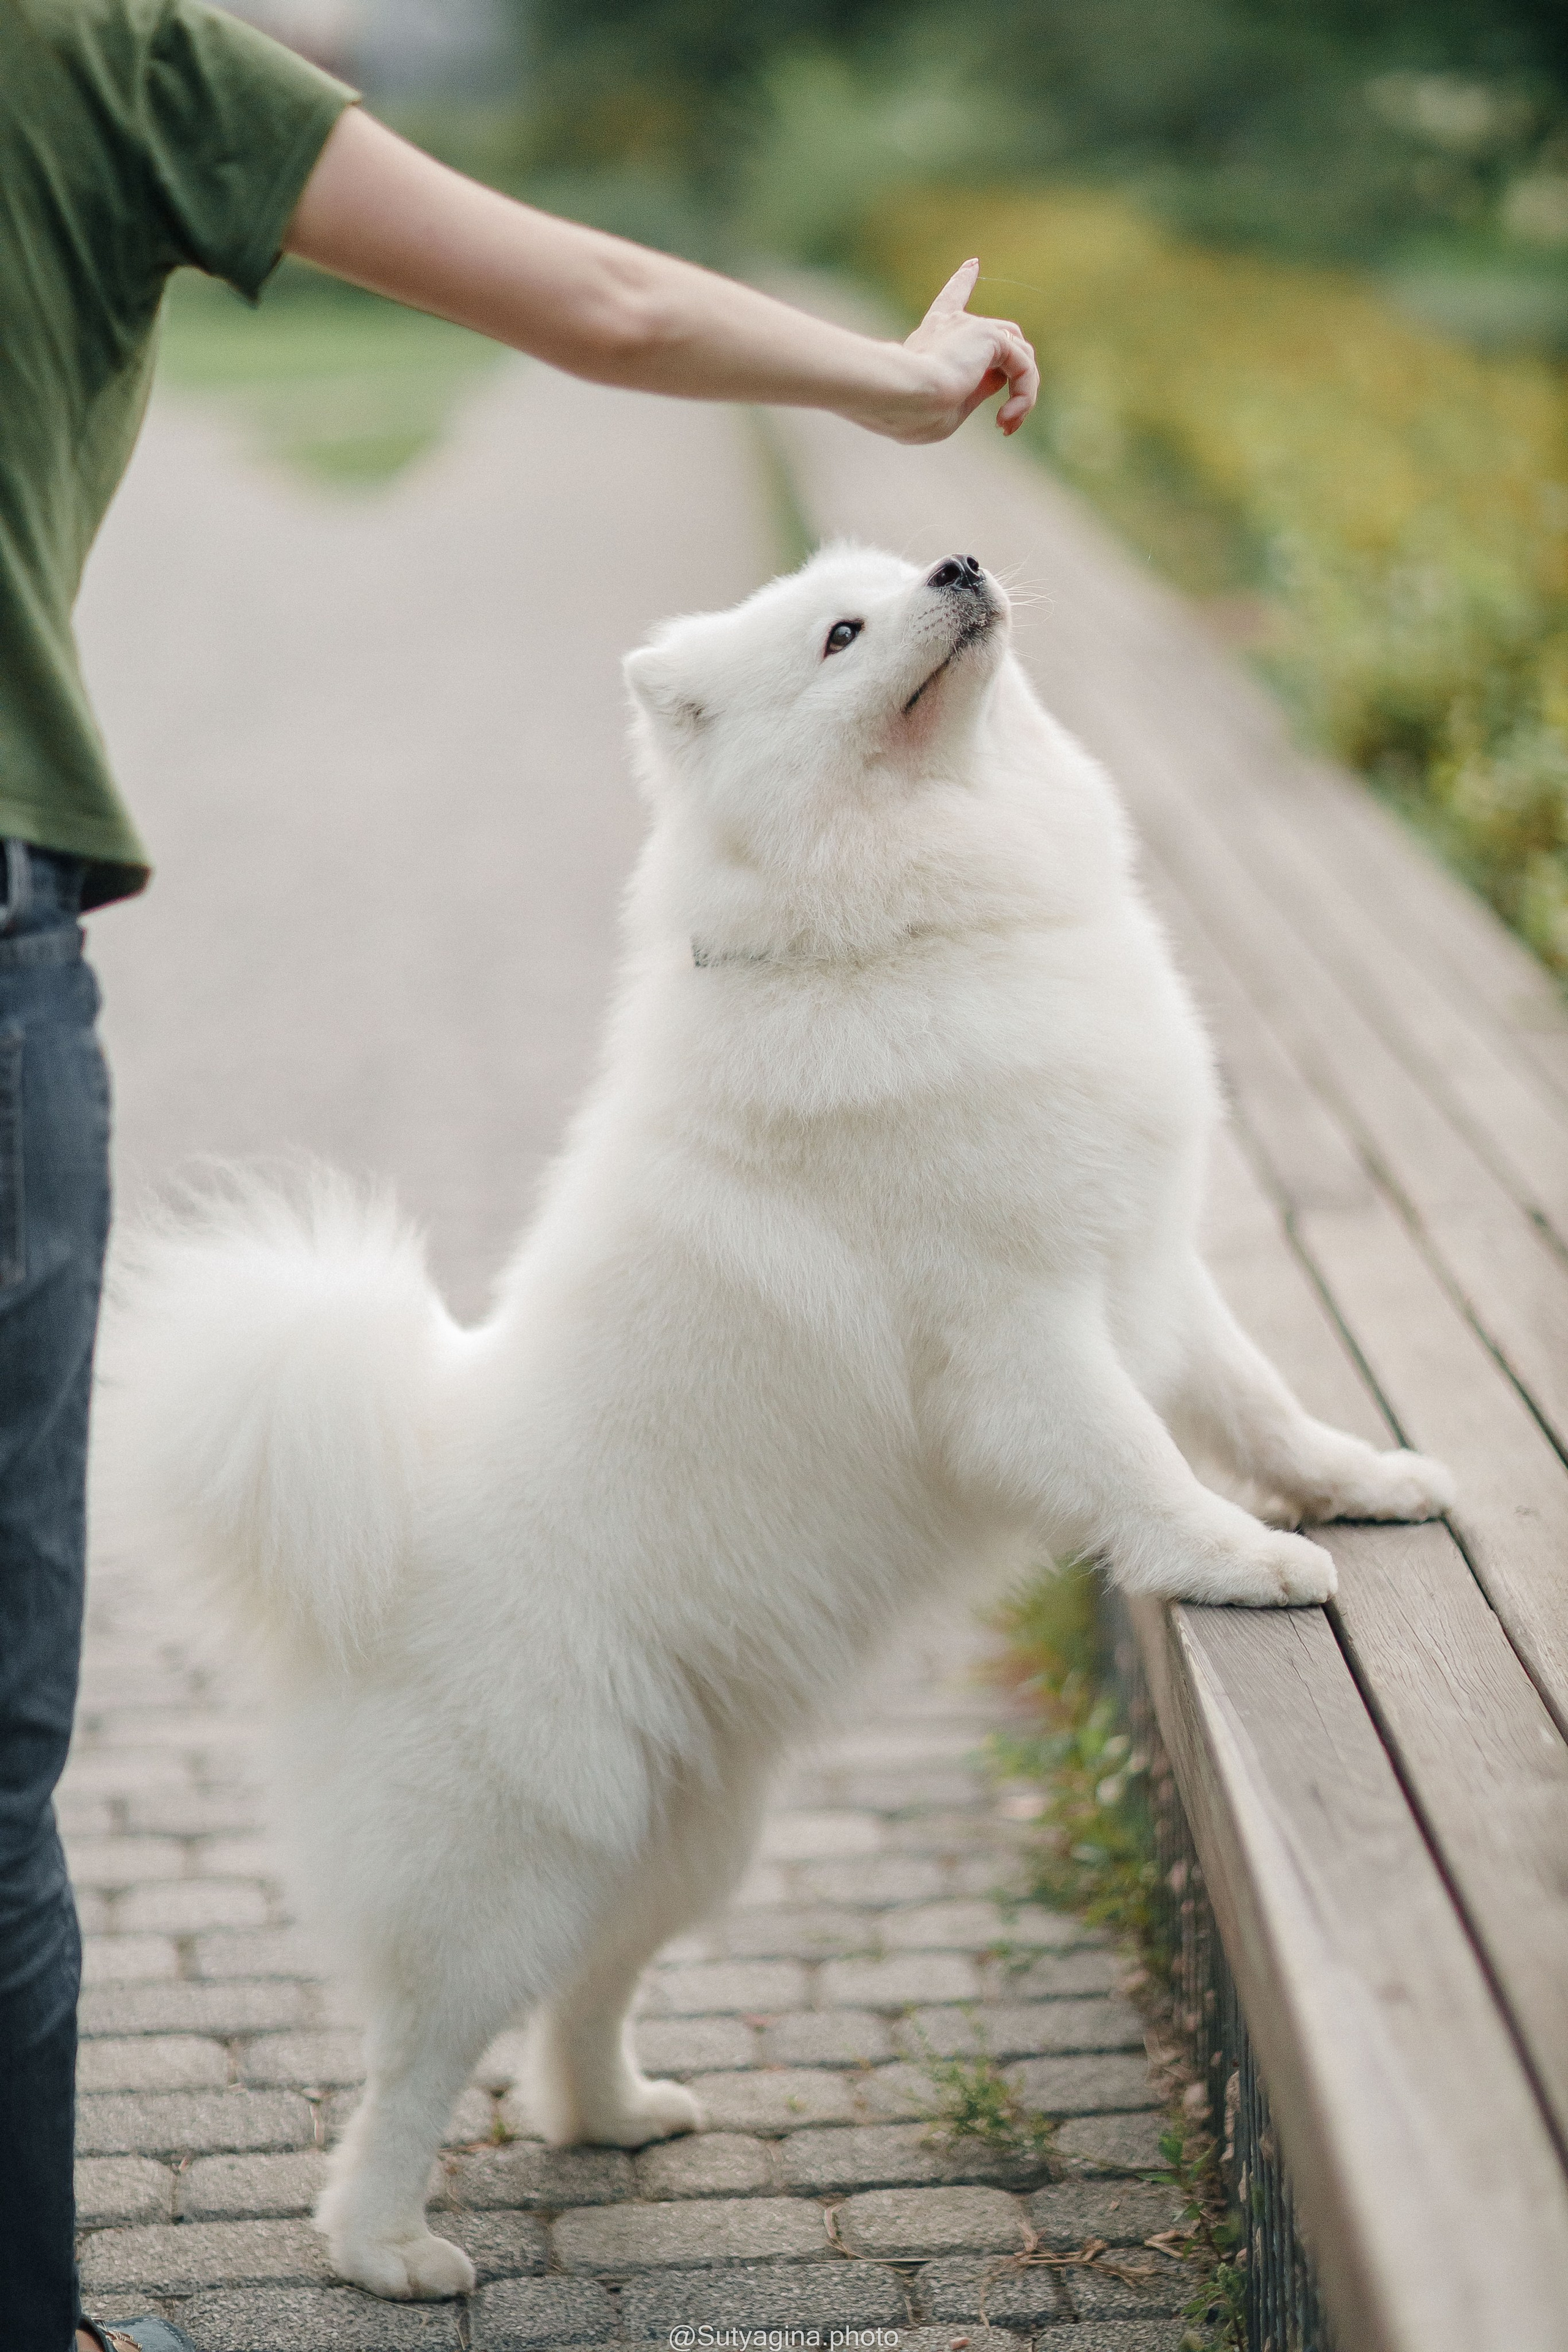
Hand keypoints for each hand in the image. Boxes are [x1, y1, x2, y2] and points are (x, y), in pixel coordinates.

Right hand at [878, 259, 1038, 444]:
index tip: (972, 265)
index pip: (951, 301)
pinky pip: (1024, 366)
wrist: (903, 396)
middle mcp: (951, 325)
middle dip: (1015, 377)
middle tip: (1005, 422)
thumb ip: (971, 392)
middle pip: (1002, 337)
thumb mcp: (945, 408)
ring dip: (1023, 393)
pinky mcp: (990, 336)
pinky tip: (1007, 417)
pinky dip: (1023, 395)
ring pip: (1020, 354)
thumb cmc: (914, 413)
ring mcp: (972, 327)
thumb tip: (999, 380)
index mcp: (931, 337)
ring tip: (1007, 423)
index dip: (962, 283)